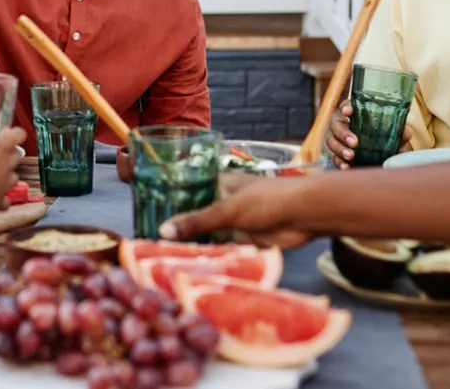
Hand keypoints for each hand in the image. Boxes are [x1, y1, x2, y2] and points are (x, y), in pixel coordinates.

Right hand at [0, 128, 25, 216]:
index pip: (18, 134)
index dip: (14, 133)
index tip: (4, 134)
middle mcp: (5, 164)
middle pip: (18, 154)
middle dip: (10, 154)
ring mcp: (5, 184)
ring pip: (15, 177)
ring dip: (7, 176)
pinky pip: (5, 200)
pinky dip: (0, 199)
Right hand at [157, 176, 314, 249]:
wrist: (305, 215)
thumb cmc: (267, 199)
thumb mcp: (227, 209)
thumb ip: (196, 221)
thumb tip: (162, 231)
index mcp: (215, 183)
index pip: (184, 191)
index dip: (166, 202)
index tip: (144, 215)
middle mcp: (220, 201)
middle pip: (193, 216)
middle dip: (176, 228)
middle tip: (148, 243)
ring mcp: (231, 222)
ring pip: (205, 234)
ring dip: (191, 244)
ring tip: (161, 258)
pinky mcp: (242, 240)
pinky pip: (219, 249)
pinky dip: (207, 256)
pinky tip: (188, 266)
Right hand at [325, 100, 411, 168]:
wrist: (393, 164)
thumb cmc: (394, 145)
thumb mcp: (401, 138)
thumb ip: (403, 133)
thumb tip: (406, 131)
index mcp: (360, 117)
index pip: (348, 106)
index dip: (345, 106)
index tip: (347, 112)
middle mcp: (348, 128)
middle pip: (336, 125)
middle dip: (342, 133)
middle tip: (354, 142)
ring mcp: (342, 143)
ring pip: (331, 141)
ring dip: (339, 148)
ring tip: (351, 156)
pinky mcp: (341, 158)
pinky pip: (335, 158)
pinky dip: (339, 163)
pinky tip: (347, 167)